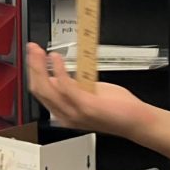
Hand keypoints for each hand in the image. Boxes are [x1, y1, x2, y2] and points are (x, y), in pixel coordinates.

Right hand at [25, 42, 150, 137]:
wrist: (136, 121)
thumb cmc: (117, 109)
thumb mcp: (88, 95)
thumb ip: (73, 87)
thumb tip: (59, 75)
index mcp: (64, 113)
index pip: (40, 91)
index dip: (34, 71)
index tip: (34, 55)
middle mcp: (64, 115)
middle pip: (38, 89)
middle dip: (33, 66)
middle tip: (33, 49)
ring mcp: (73, 112)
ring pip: (45, 88)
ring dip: (40, 66)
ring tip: (40, 51)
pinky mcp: (85, 106)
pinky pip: (65, 86)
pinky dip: (58, 70)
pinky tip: (57, 58)